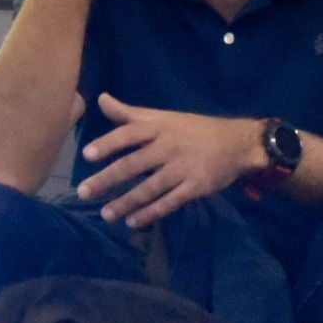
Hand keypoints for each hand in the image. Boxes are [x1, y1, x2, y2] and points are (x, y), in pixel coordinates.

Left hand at [76, 94, 265, 227]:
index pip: (129, 134)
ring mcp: (183, 168)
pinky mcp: (196, 186)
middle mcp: (169, 146)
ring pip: (149, 188)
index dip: (109, 143)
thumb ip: (130, 113)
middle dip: (108, 179)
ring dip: (126, 202)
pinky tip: (133, 222)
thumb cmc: (194, 129)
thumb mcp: (163, 116)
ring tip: (106, 215)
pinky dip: (151, 213)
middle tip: (84, 192)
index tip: (87, 155)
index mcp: (159, 127)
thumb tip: (100, 99)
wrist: (238, 142)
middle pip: (134, 164)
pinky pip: (170, 202)